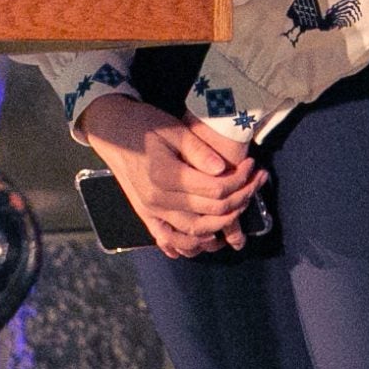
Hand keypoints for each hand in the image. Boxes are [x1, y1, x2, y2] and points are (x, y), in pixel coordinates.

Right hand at [78, 97, 266, 257]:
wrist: (111, 132)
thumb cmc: (144, 125)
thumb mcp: (173, 129)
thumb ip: (198, 150)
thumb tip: (224, 169)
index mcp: (165, 176)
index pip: (215, 189)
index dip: (240, 180)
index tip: (253, 165)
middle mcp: (158, 200)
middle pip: (210, 211)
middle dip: (240, 198)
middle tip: (256, 181)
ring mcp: (151, 212)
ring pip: (195, 231)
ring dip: (223, 223)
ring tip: (241, 204)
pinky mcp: (146, 216)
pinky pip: (170, 239)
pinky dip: (190, 244)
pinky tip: (209, 239)